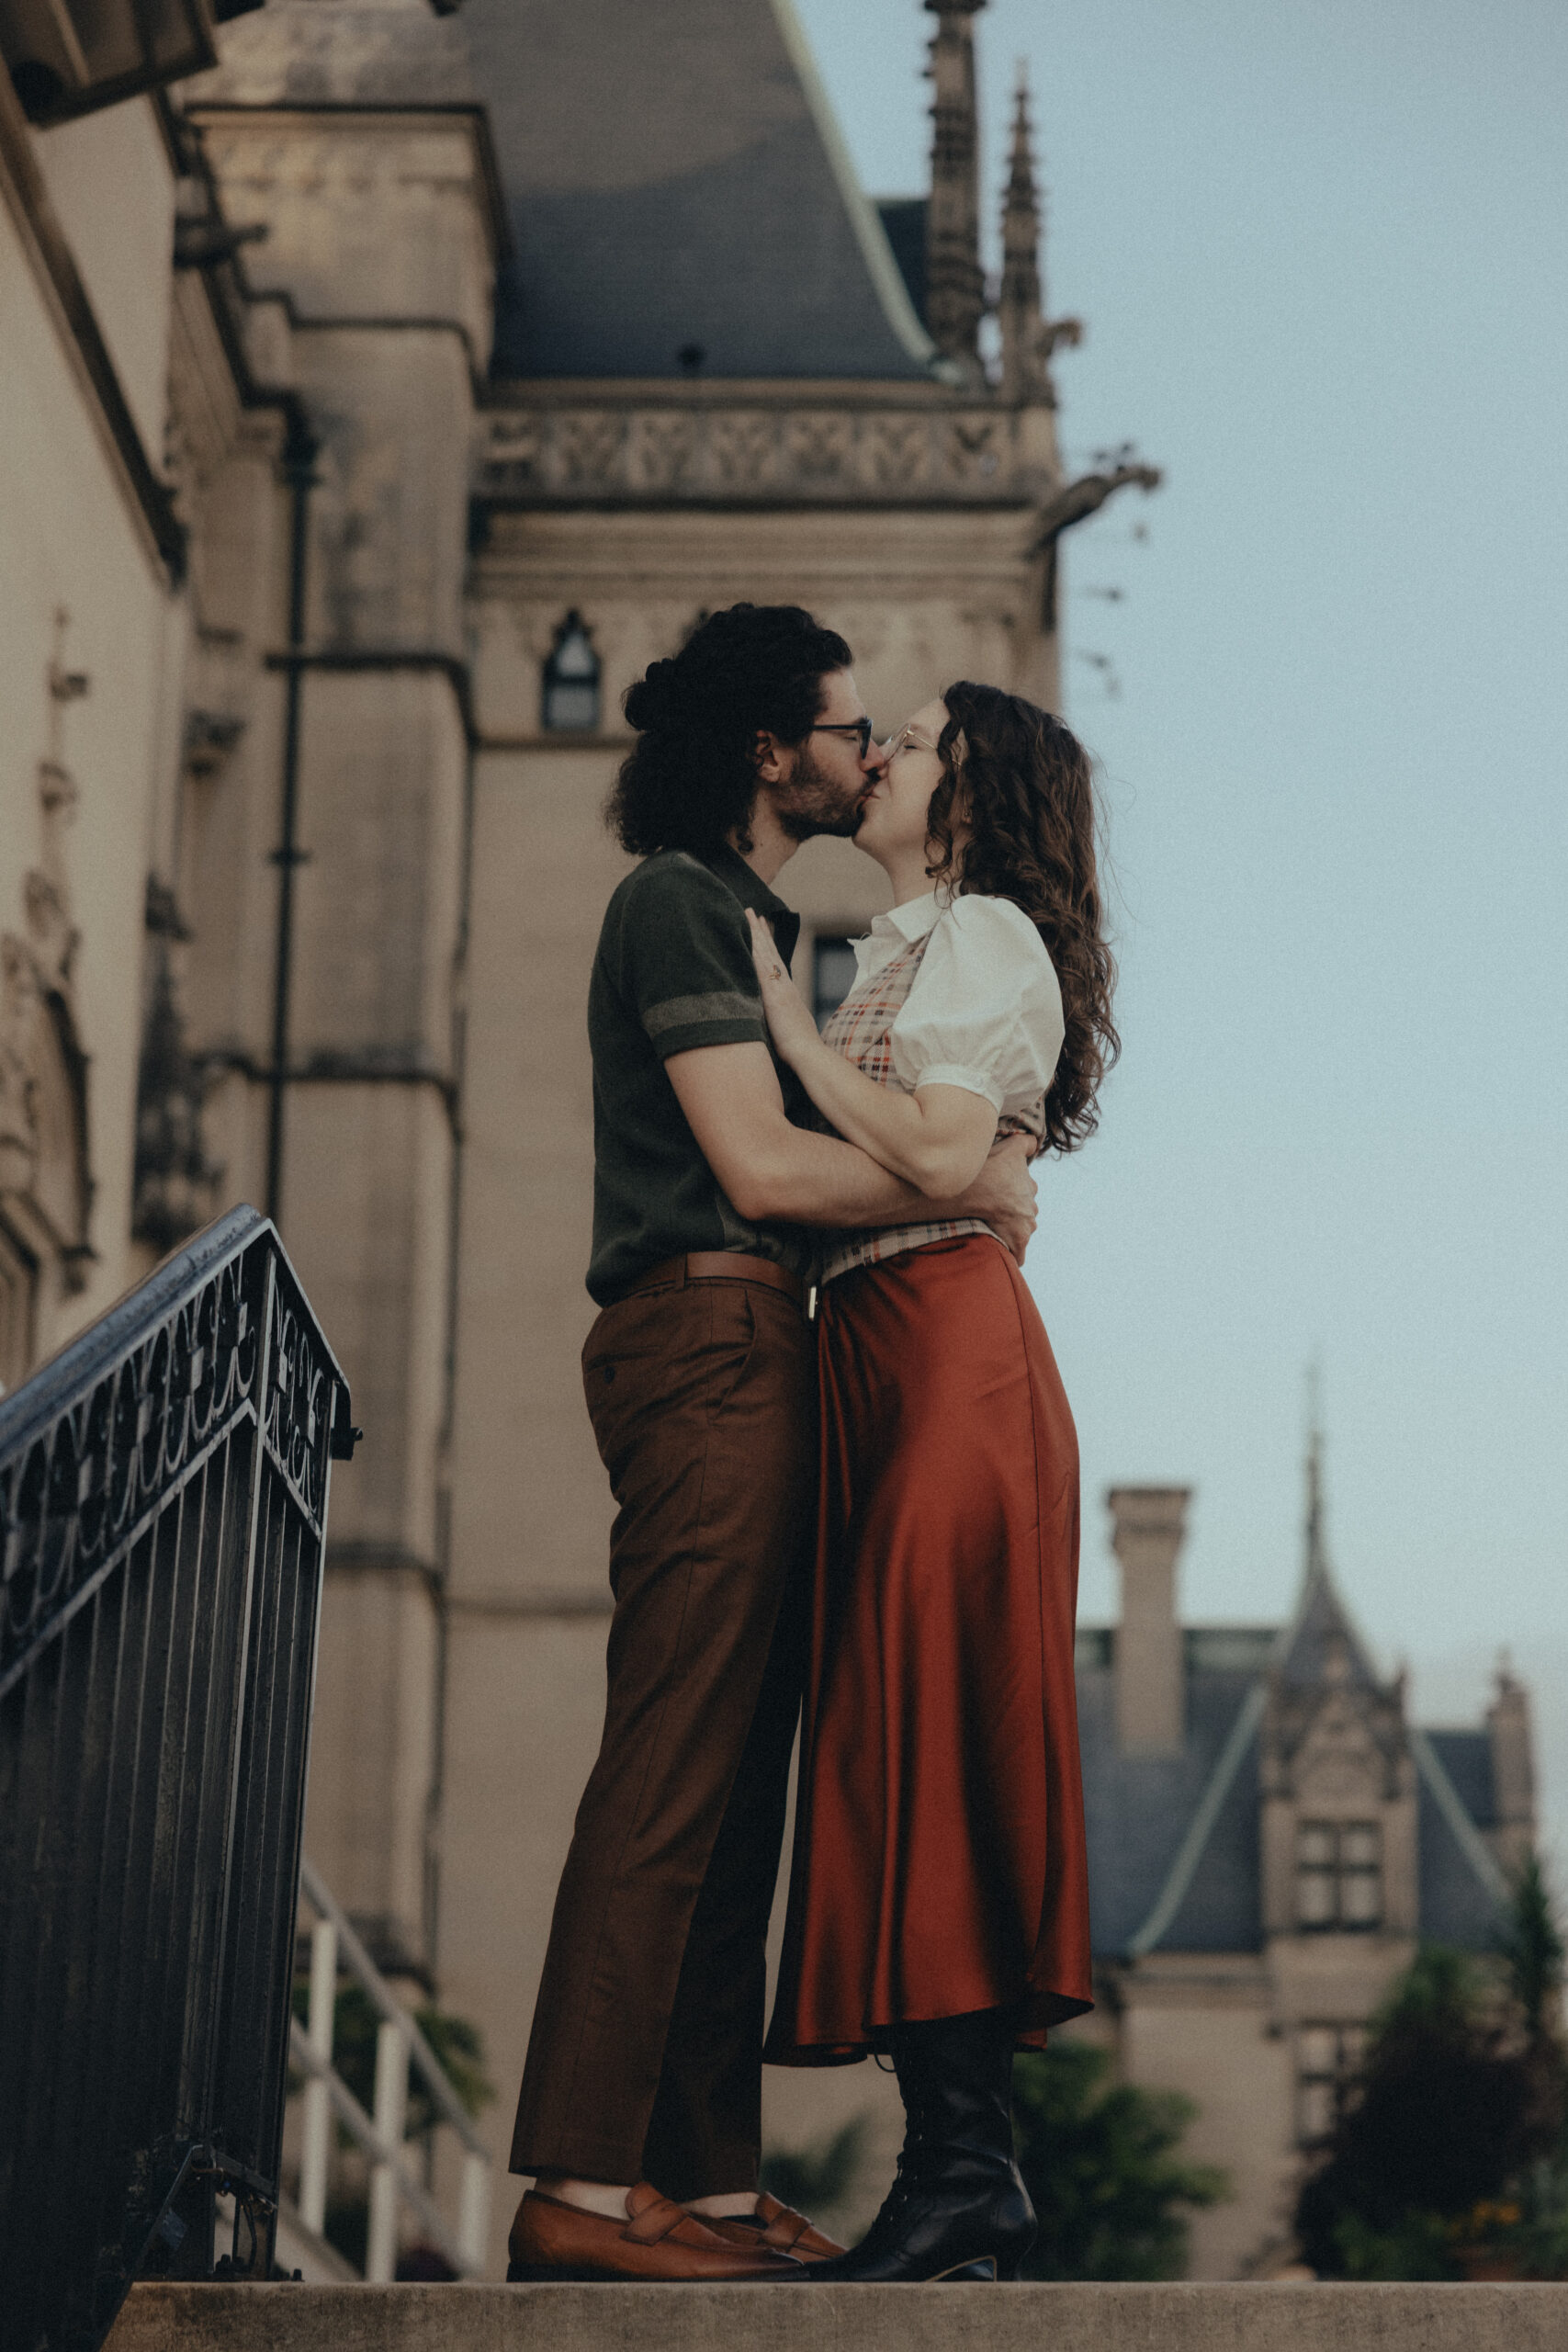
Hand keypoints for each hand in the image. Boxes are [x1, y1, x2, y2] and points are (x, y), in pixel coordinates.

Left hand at [745, 909, 822, 1070]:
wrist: (808, 1053)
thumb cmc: (799, 1048)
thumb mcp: (787, 1026)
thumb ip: (779, 1017)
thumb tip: (774, 1016)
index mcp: (787, 992)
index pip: (775, 962)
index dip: (768, 944)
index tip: (762, 928)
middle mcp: (784, 985)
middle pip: (770, 952)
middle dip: (760, 931)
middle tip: (751, 912)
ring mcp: (779, 988)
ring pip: (765, 954)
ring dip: (754, 933)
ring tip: (747, 914)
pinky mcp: (773, 996)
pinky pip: (760, 968)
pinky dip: (753, 951)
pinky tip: (744, 938)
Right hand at [956, 1133, 1037, 1265]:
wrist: (975, 1189)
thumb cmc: (991, 1169)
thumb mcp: (1011, 1147)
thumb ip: (1027, 1142)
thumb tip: (1035, 1144)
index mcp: (1030, 1188)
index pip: (1024, 1193)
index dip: (1011, 1194)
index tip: (997, 1196)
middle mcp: (1031, 1208)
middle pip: (1023, 1214)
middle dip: (1012, 1214)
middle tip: (992, 1213)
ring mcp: (1025, 1226)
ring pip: (1021, 1231)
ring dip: (1009, 1232)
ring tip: (992, 1229)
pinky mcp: (1017, 1241)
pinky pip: (1018, 1254)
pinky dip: (1012, 1254)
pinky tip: (1002, 1252)